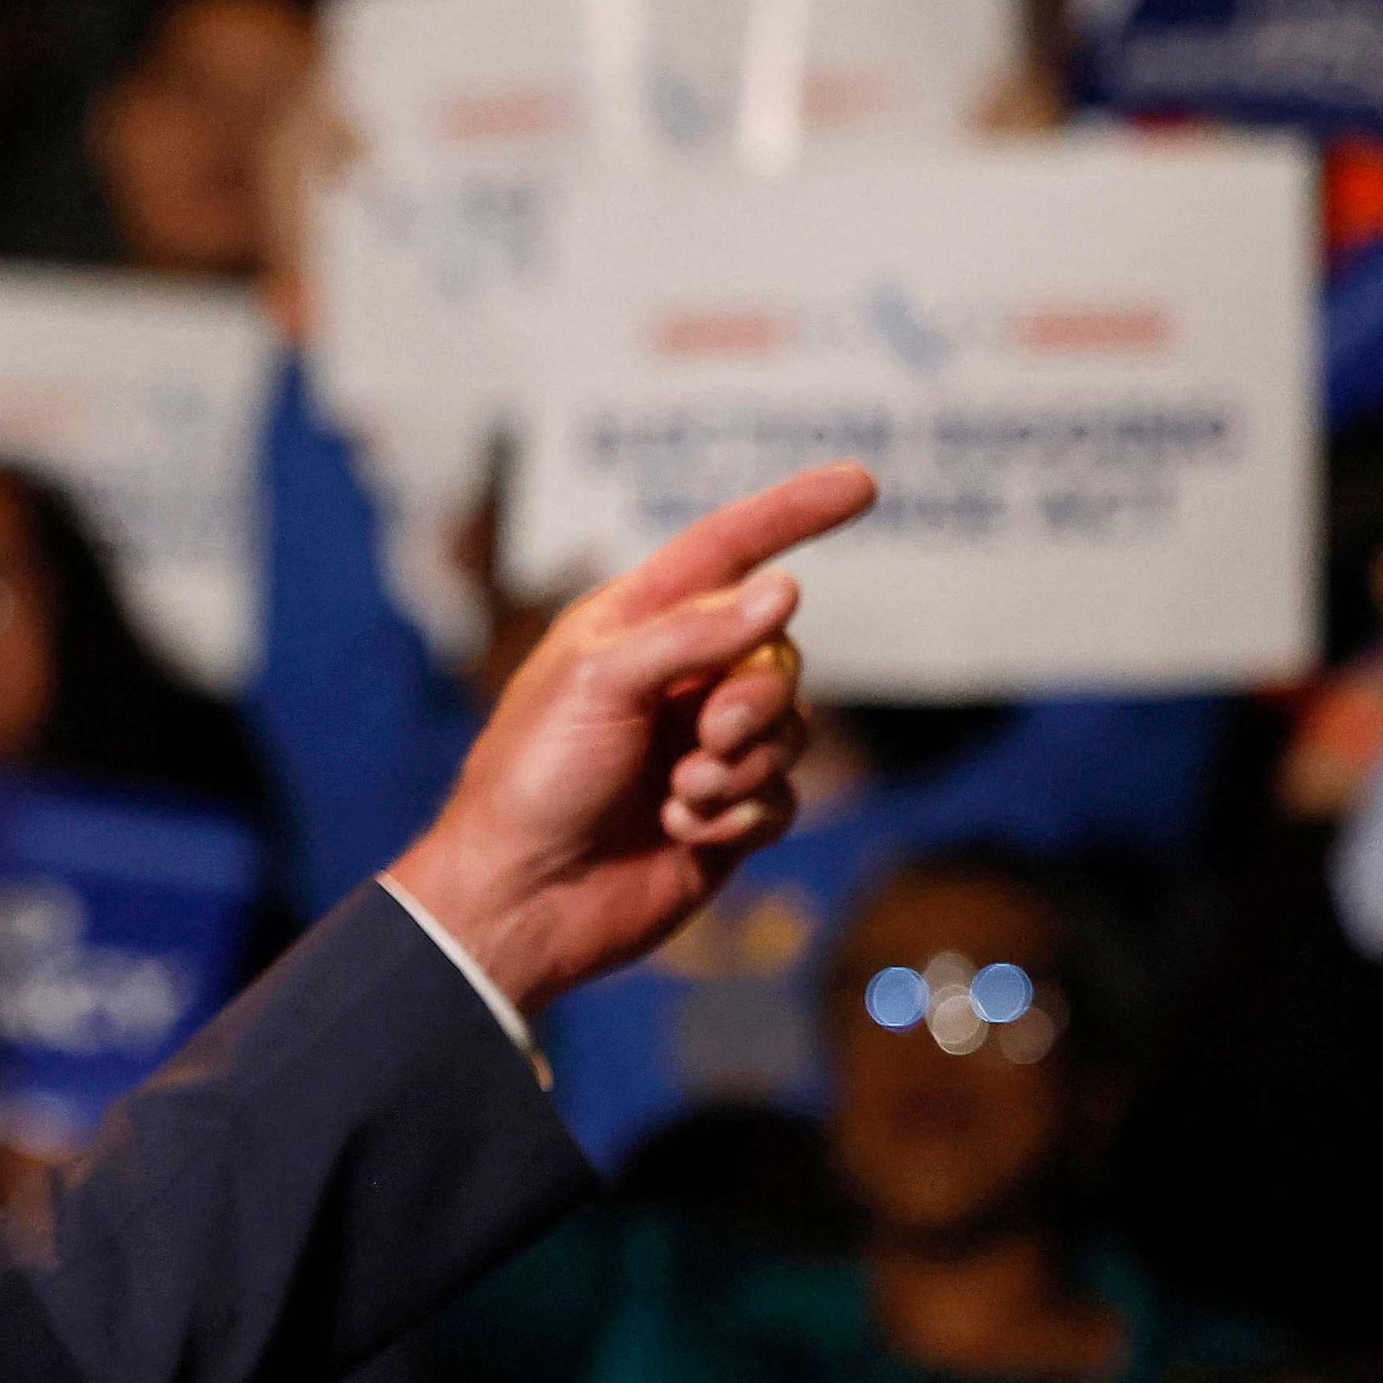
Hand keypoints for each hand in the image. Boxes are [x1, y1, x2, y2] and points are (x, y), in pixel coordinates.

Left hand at [385, 462, 875, 1010]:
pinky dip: (739, 816)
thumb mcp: (598, 683)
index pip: (728, 550)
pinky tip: (681, 834)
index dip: (793, 513)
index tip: (861, 483)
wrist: (520, 899)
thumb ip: (694, 634)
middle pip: (776, 653)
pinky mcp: (726, 814)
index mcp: (634, 625)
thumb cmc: (534, 777)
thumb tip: (784, 590)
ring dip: (741, 765)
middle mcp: (677, 678)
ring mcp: (704, 746)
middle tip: (707, 734)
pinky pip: (782, 796)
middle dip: (755, 696)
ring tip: (678, 794)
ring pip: (790, 729)